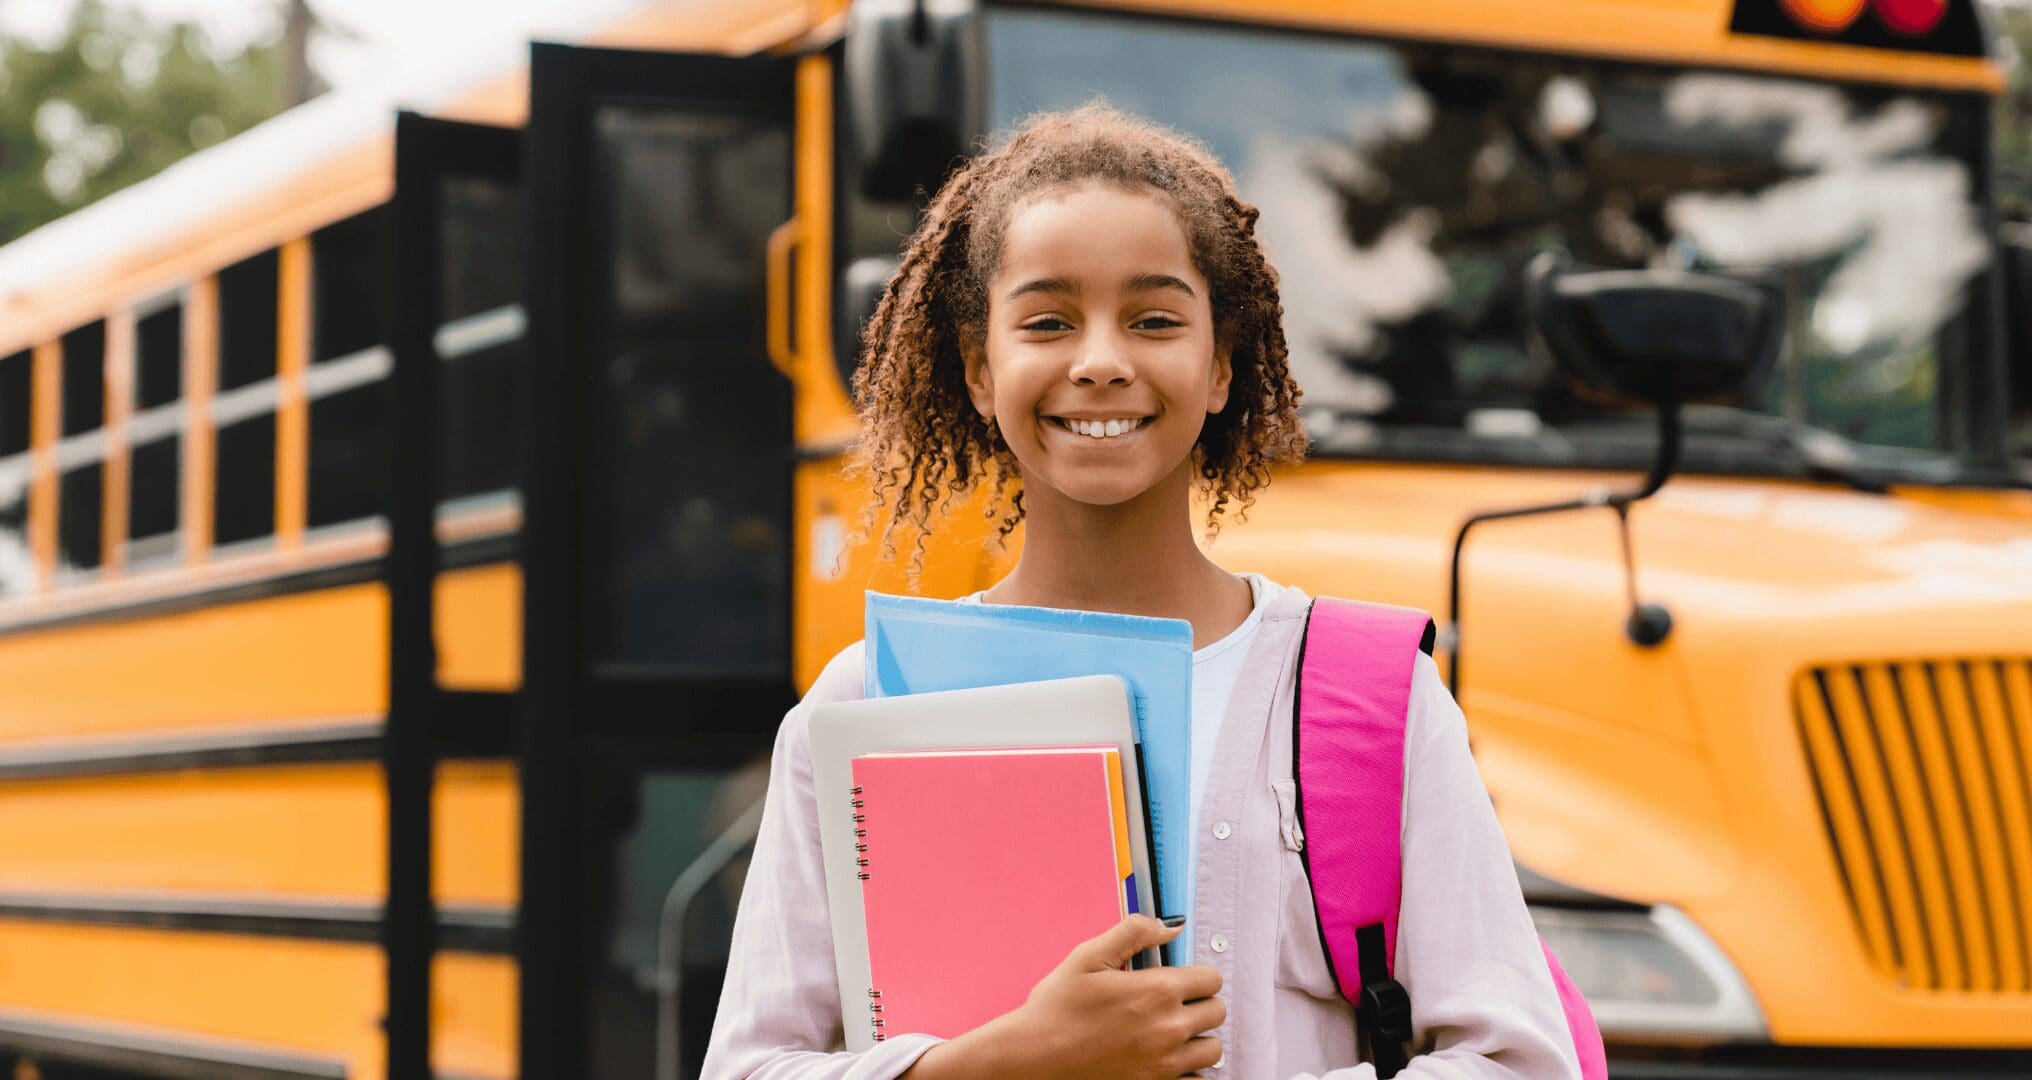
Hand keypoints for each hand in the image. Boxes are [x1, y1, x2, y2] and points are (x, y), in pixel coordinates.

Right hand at [902, 915, 1224, 1079]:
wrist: (1033, 1059)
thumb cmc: (1056, 1010)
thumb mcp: (1089, 956)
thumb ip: (1134, 932)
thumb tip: (1171, 926)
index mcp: (1158, 991)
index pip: (1212, 978)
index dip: (1197, 975)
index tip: (1181, 978)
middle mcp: (1169, 1028)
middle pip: (1217, 1012)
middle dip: (1200, 1003)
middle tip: (1174, 1002)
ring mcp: (1165, 1063)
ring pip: (1212, 1048)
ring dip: (1198, 1037)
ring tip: (1172, 1030)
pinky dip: (1189, 1069)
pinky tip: (1166, 1057)